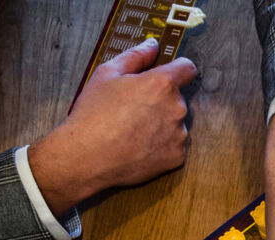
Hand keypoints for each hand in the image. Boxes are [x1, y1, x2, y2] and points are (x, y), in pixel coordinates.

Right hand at [29, 37, 197, 215]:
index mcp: (161, 84)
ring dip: (162, 123)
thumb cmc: (94, 115)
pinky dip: (161, 145)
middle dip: (161, 99)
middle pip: (177, 97)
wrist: (87, 157)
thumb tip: (152, 45)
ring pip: (176, 122)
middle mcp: (176, 108)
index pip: (187, 68)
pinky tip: (139, 145)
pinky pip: (174, 145)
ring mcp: (178, 135)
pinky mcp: (176, 157)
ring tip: (134, 129)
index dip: (178, 69)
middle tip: (135, 108)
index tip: (170, 73)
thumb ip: (135, 56)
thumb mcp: (107, 74)